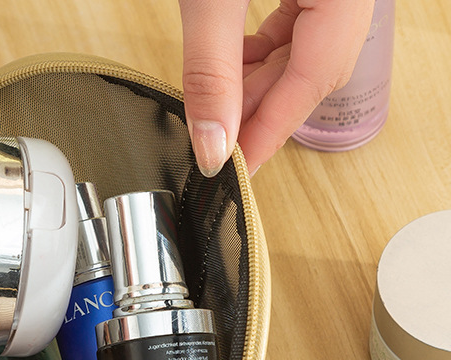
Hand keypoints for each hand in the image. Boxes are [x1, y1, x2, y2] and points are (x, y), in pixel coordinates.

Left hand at [179, 0, 375, 175]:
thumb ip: (211, 68)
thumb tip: (213, 143)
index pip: (315, 78)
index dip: (270, 131)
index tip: (239, 169)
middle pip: (316, 69)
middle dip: (262, 110)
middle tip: (218, 142)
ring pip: (308, 49)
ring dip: (259, 84)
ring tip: (218, 107)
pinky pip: (300, 22)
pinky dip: (264, 52)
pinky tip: (233, 66)